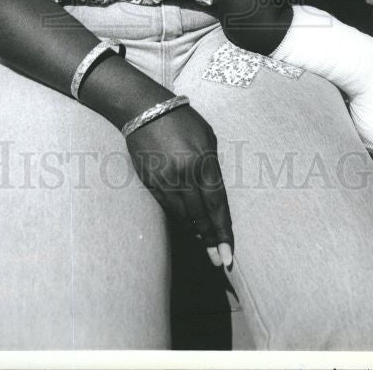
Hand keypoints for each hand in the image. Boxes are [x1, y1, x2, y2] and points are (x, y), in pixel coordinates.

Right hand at [125, 104, 233, 268]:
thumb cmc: (182, 119)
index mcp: (202, 161)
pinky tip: (189, 227)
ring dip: (196, 232)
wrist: (144, 110)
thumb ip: (212, 166)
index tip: (229, 254)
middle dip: (211, 241)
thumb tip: (214, 193)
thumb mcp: (207, 137)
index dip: (223, 232)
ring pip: (184, 216)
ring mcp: (165, 180)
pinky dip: (181, 219)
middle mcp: (184, 175)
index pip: (217, 205)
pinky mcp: (150, 182)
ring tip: (207, 245)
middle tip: (220, 262)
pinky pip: (168, 208)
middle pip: (201, 217)